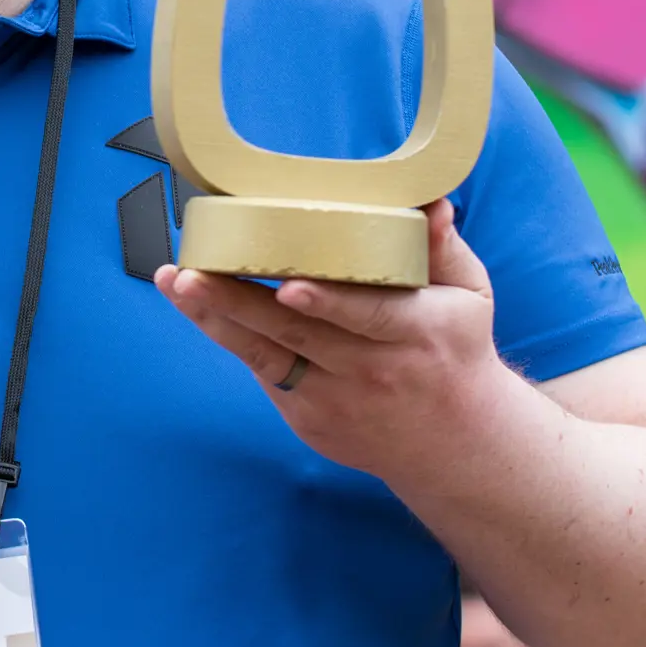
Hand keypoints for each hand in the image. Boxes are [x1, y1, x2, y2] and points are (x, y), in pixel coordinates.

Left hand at [154, 200, 513, 485]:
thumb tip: (430, 201)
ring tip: (177, 283)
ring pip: (267, 356)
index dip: (327, 303)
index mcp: (417, 333)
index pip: (369, 317)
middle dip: (238, 303)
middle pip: (297, 336)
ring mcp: (337, 400)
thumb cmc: (455, 349)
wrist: (456, 445)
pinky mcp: (310, 420)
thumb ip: (442, 248)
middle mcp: (372, 369)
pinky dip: (229, 338)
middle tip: (192, 273)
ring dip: (215, 318)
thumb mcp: (468, 296)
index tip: (288, 286)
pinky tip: (195, 305)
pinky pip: (265, 374)